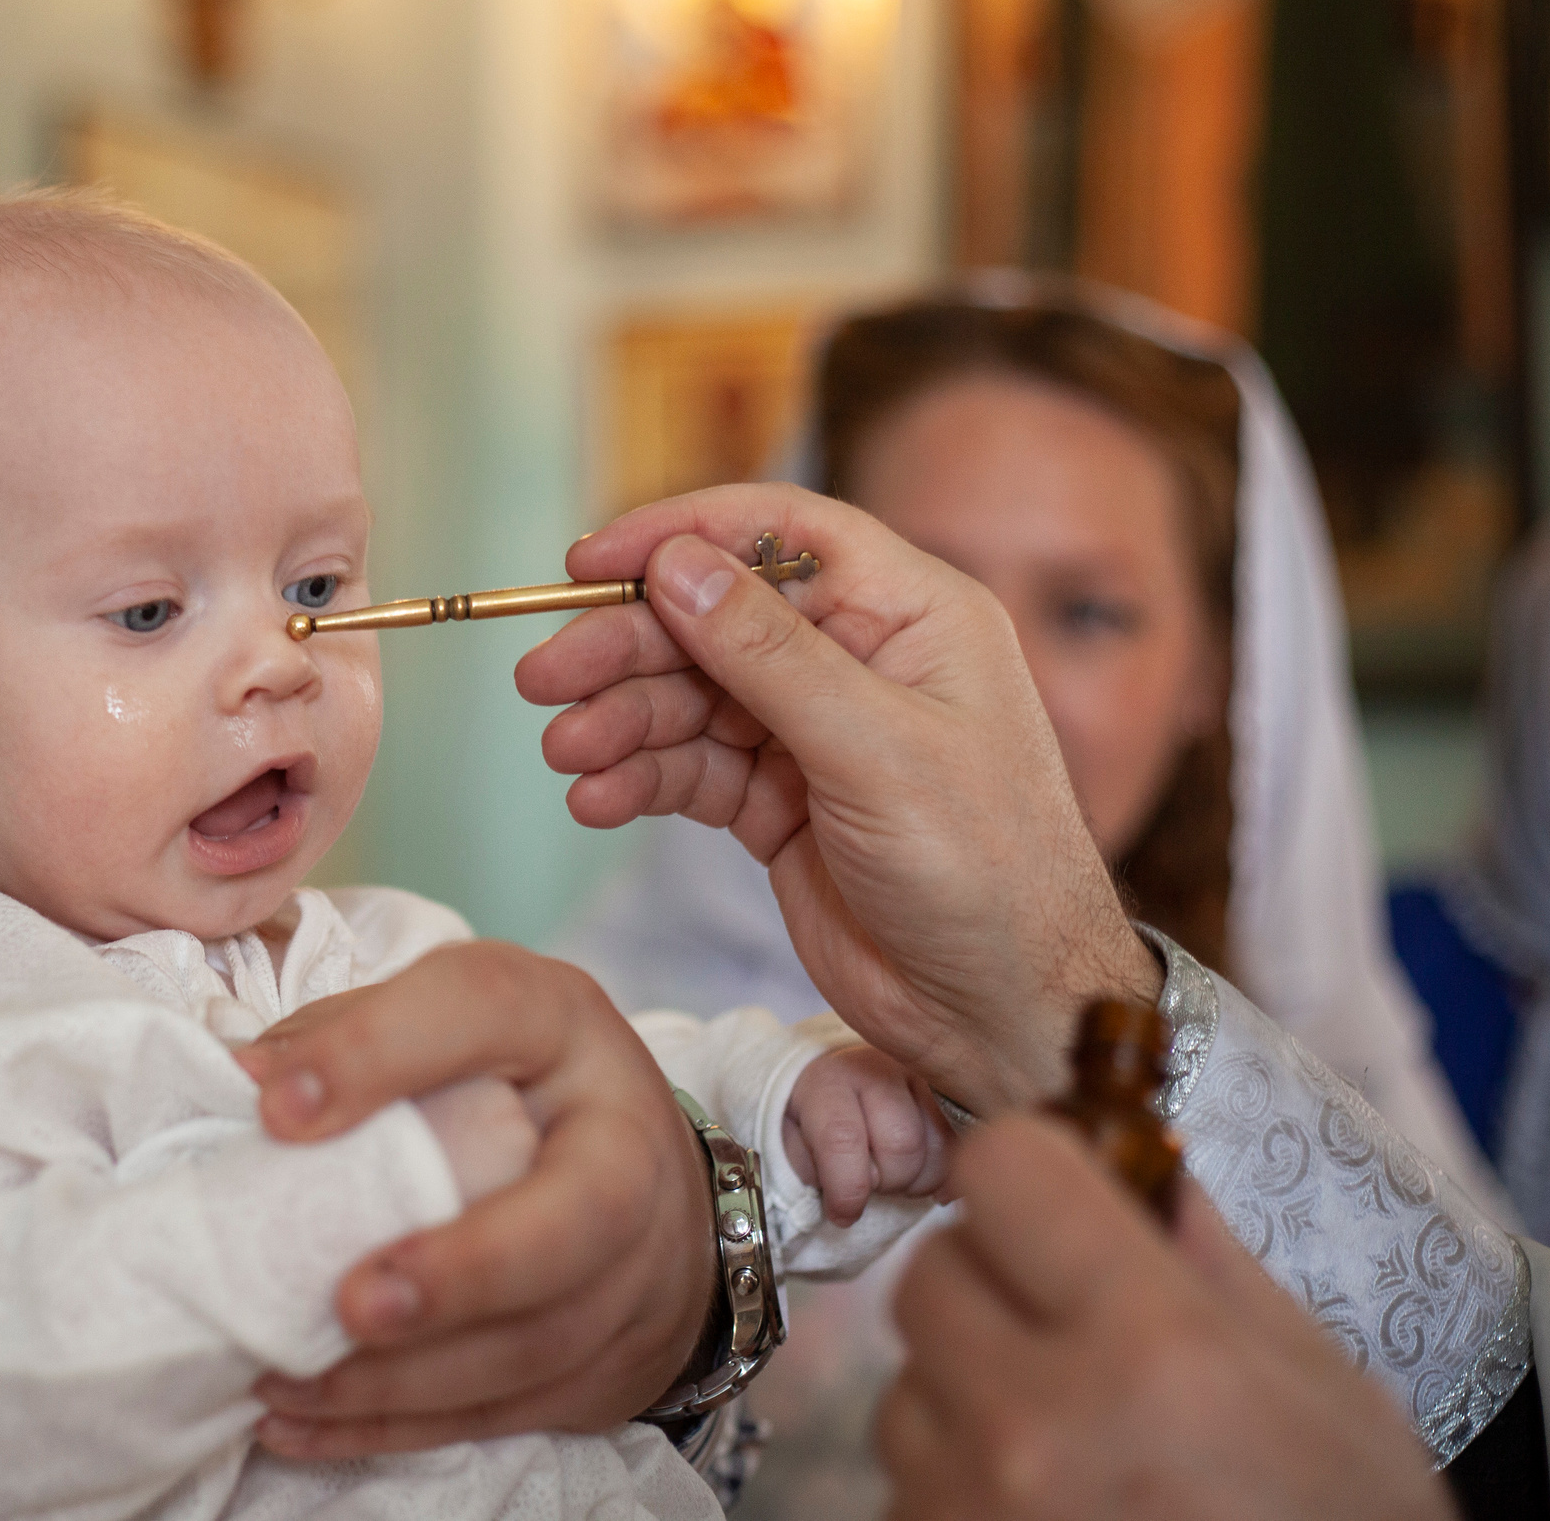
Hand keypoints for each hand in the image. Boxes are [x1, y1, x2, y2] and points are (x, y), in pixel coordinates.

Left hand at [230, 940, 713, 1457]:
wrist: (651, 1190)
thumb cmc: (516, 1086)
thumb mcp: (451, 1024)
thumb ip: (356, 1033)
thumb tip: (246, 1076)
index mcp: (560, 1026)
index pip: (485, 1012)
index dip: (380, 1054)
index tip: (277, 1111)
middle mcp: (621, 1138)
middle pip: (577, 1216)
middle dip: (463, 1270)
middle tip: (352, 1303)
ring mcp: (638, 1263)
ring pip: (540, 1342)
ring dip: (407, 1378)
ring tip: (289, 1378)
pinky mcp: (616, 1359)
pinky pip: (510, 1409)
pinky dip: (397, 1427)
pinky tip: (302, 1423)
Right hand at [515, 484, 1156, 1113]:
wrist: (1006, 1015)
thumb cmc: (987, 875)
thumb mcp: (876, 751)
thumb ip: (769, 655)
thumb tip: (678, 563)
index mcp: (908, 615)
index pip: (779, 534)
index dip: (680, 534)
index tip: (589, 563)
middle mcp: (858, 660)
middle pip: (714, 620)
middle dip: (625, 646)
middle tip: (543, 679)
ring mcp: (815, 734)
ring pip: (690, 697)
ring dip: (621, 721)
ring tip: (567, 754)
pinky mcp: (781, 804)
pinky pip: (692, 769)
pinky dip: (640, 779)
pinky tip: (596, 799)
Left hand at [782, 1045, 951, 1222]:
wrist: (840, 1080)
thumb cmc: (814, 1119)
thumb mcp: (791, 1139)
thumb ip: (805, 1165)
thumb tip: (843, 1202)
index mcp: (829, 1079)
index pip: (842, 1138)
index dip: (846, 1188)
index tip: (844, 1215)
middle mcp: (880, 1065)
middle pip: (901, 1146)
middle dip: (887, 1182)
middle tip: (872, 1182)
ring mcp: (923, 1073)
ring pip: (939, 1149)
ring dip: (918, 1180)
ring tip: (894, 1174)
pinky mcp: (953, 1088)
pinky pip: (966, 1144)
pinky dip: (948, 1173)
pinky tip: (923, 1173)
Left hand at [878, 1117, 1452, 1520]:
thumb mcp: (1327, 1396)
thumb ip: (1211, 1266)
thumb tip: (1139, 1167)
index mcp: (1153, 1348)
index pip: (1001, 1169)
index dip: (1034, 1176)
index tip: (1067, 1207)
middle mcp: (1038, 1424)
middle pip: (930, 1275)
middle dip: (993, 1286)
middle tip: (1073, 1335)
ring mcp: (972, 1512)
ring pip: (906, 1387)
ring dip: (967, 1399)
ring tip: (1074, 1457)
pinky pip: (905, 1491)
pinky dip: (959, 1492)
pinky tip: (1049, 1520)